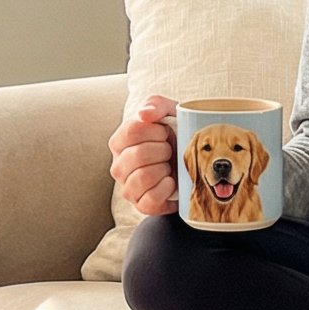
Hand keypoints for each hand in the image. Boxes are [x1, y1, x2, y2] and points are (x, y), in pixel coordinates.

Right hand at [107, 95, 178, 216]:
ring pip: (144, 177)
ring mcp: (128, 187)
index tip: (165, 132)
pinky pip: (151, 198)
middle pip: (138, 155)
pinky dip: (166, 188)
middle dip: (163, 150)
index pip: (132, 130)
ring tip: (169, 165)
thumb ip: (155, 104)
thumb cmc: (175, 137)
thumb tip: (144, 114)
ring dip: (164, 168)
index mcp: (119, 142)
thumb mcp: (169, 113)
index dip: (155, 130)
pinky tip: (171, 181)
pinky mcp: (141, 205)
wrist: (190, 164)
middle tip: (169, 150)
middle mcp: (118, 166)